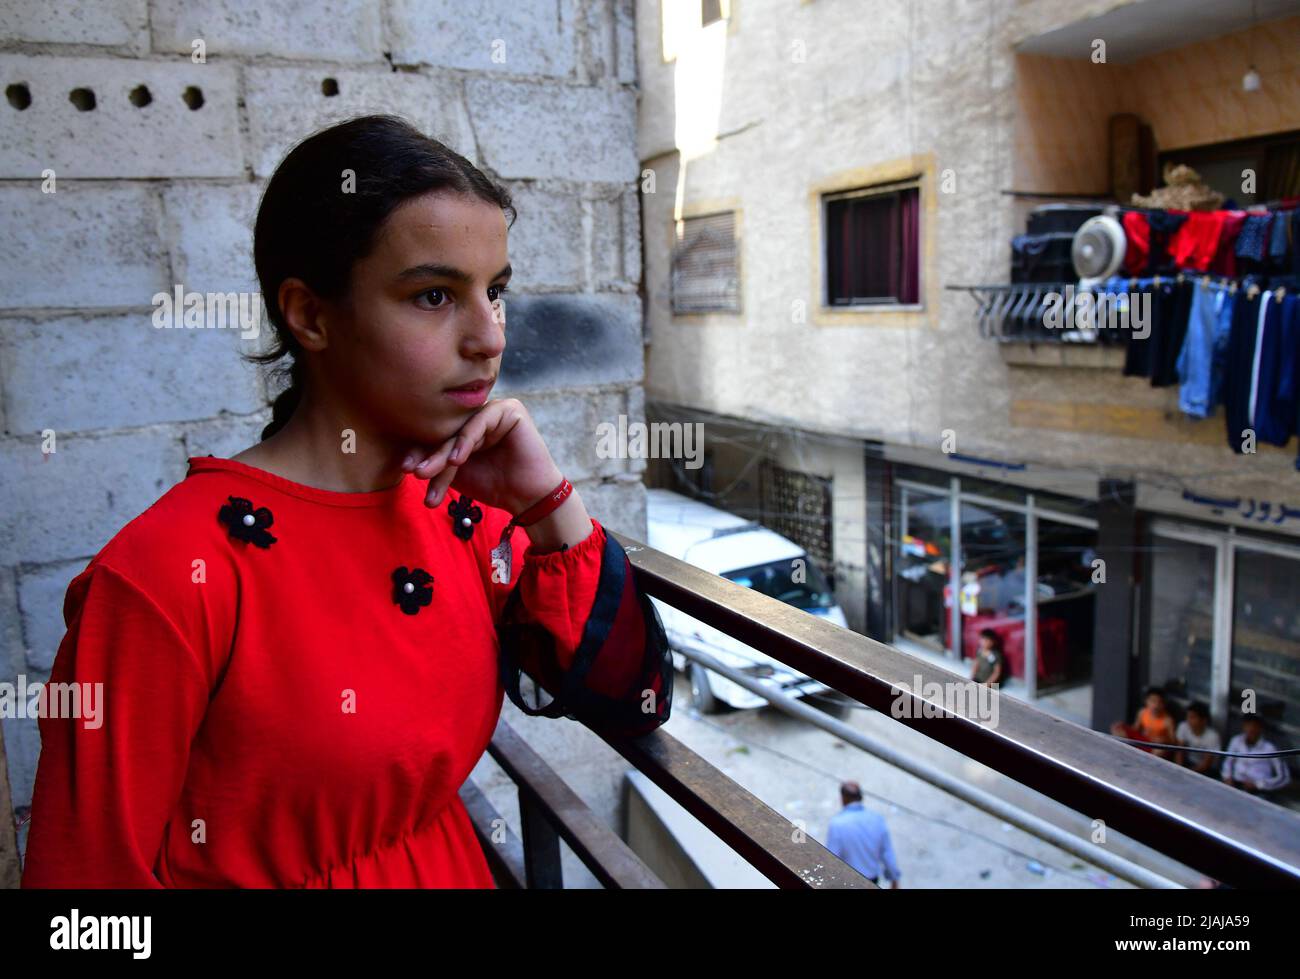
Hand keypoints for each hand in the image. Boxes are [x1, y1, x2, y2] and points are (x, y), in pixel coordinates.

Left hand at [402, 398, 562, 511]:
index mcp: (464, 428)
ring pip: (460, 430)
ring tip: (429, 472)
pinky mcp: (510, 409)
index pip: (437, 436)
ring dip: (443, 452)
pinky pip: (481, 421)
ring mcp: (493, 410)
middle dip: (429, 455)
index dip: (419, 451)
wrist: (527, 497)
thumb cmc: (494, 486)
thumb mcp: (456, 475)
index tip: (404, 469)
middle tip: (415, 473)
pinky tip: (458, 459)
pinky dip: (467, 440)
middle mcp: (477, 416)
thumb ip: (437, 463)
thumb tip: (405, 459)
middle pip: (447, 432)